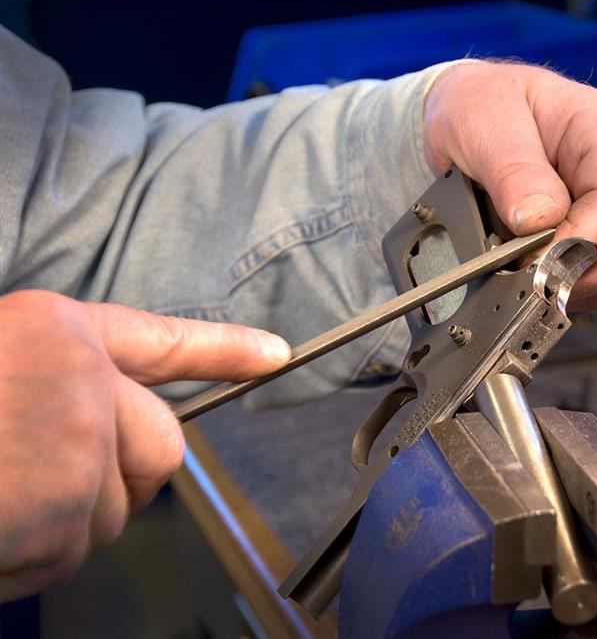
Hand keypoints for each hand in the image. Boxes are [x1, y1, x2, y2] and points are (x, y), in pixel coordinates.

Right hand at [0, 290, 289, 600]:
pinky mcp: (62, 508)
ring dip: (64, 525)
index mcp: (54, 331)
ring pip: (116, 509)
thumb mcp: (1, 374)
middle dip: (120, 479)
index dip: (224, 349)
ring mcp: (77, 441)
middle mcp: (82, 377)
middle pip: (161, 447)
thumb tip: (110, 433)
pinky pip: (72, 552)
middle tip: (40, 484)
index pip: (162, 339)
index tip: (274, 356)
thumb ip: (54, 388)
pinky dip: (30, 561)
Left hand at [423, 61, 596, 309]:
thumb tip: (539, 220)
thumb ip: (512, 170)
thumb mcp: (482, 122)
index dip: (583, 242)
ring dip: (572, 285)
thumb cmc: (481, 104)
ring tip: (522, 277)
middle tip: (523, 281)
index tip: (537, 263)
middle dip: (577, 273)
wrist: (471, 112)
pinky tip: (535, 278)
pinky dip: (569, 288)